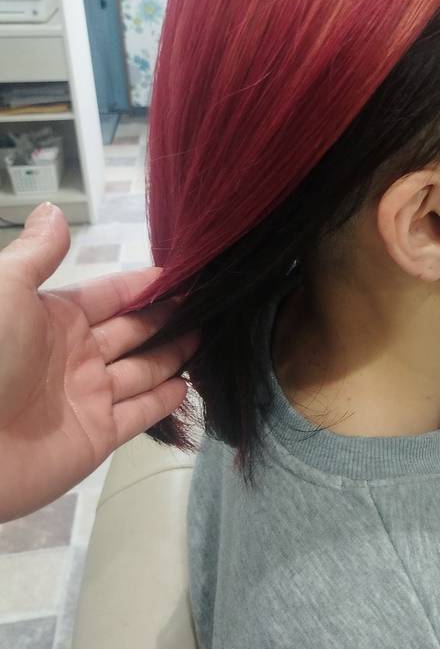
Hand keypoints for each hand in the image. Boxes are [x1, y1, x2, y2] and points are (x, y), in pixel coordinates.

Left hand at [0, 201, 198, 522]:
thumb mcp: (4, 291)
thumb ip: (37, 254)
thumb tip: (56, 211)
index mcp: (54, 318)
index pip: (110, 295)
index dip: (145, 285)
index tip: (185, 273)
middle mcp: (76, 354)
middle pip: (133, 331)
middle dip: (168, 316)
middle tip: (211, 302)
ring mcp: (88, 396)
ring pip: (142, 369)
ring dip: (173, 353)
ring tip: (209, 335)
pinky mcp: (97, 436)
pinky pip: (139, 413)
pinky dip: (165, 400)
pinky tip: (189, 382)